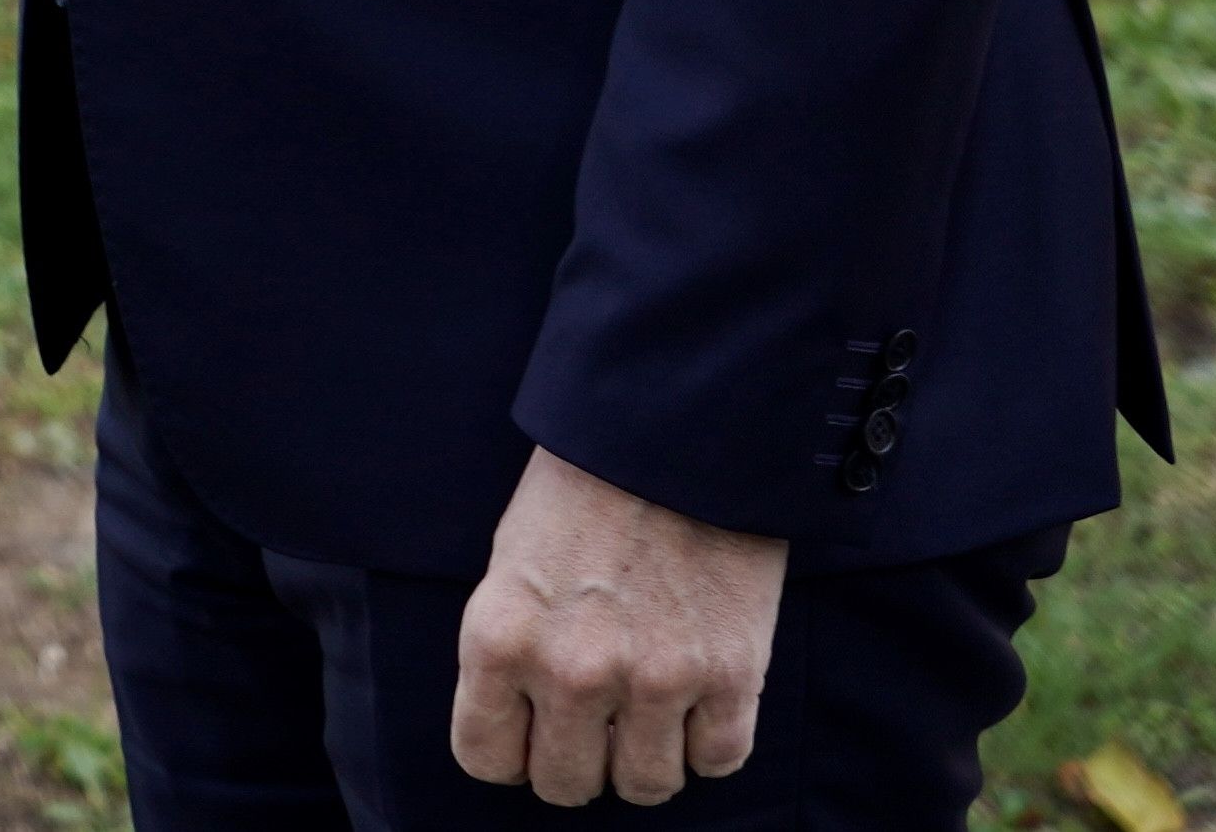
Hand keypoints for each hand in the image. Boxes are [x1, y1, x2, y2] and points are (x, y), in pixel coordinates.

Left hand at [448, 447, 788, 805]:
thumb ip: (512, 650)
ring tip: (650, 710)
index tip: (532, 733)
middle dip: (580, 760)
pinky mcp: (729, 675)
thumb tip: (524, 726)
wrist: (673, 429)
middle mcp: (570, 671)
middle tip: (597, 722)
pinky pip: (719, 761)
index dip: (512, 752)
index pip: (487, 759)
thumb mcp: (510, 562)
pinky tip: (700, 698)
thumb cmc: (581, 488)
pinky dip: (711, 740)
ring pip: (646, 786)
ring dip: (648, 757)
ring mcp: (653, 679)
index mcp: (499, 638)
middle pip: (567, 784)